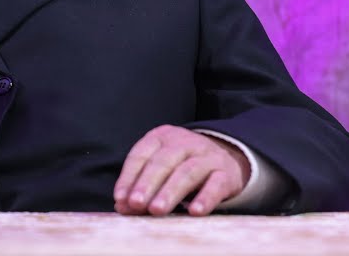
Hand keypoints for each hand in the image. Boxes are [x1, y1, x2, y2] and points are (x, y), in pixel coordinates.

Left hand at [112, 125, 249, 216]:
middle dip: (147, 184)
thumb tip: (122, 206)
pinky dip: (205, 198)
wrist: (228, 157)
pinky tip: (195, 212)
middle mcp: (184, 142)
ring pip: (187, 172)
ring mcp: (207, 156)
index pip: (141, 154)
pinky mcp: (227, 173)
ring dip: (170, 192)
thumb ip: (141, 186)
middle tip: (135, 204)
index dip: (129, 177)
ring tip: (156, 210)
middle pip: (163, 162)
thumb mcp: (161, 168)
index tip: (120, 198)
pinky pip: (216, 184)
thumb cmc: (183, 164)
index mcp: (162, 137)